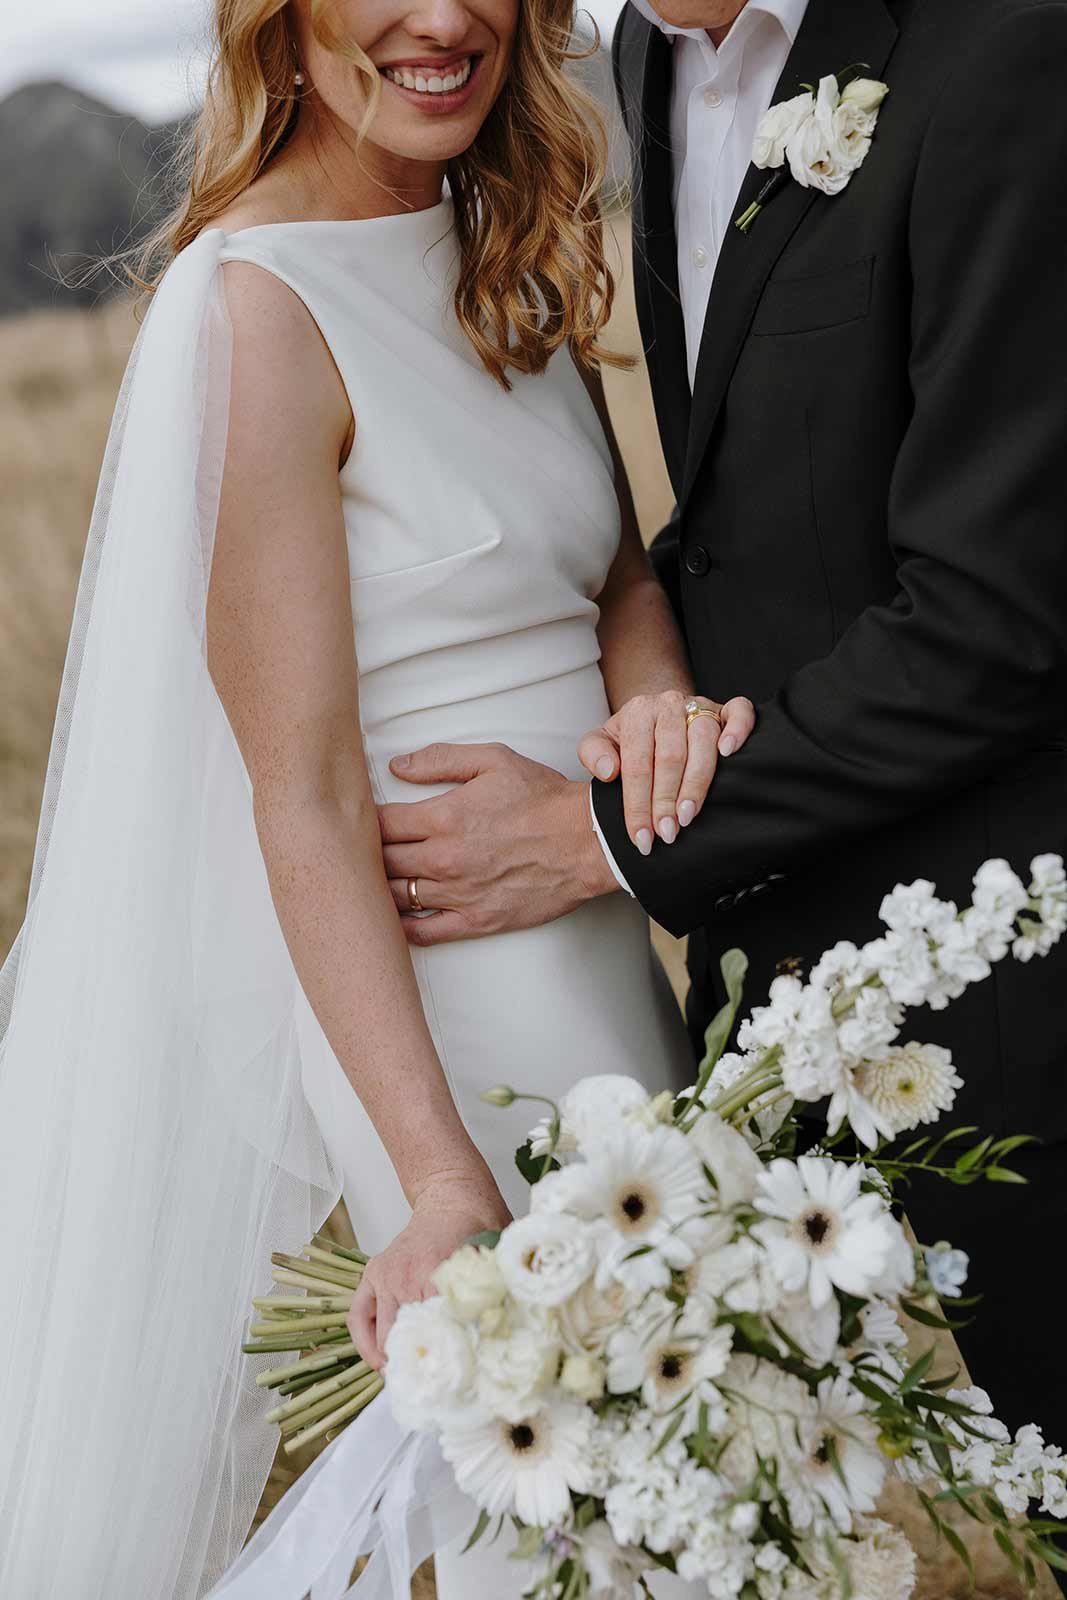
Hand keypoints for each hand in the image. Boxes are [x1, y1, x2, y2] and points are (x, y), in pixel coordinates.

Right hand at [347, 1171, 510, 1369]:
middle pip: (407, 1338)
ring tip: (412, 1381)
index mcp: (436, 1272)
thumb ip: (500, 1293)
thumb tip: (509, 1337)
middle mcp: (405, 1276)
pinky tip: (380, 1363)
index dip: (450, 1361)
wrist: (452, 1194)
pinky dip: (365, 1344)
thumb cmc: (480, 1225)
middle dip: (421, 1367)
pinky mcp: (374, 1274)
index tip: (463, 1384)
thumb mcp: (498, 1259)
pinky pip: (358, 1317)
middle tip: (439, 1392)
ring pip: (381, 1334)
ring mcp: (385, 1276)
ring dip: (394, 1360)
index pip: (438, 1332)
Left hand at [378, 743, 619, 944]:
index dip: (364, 821)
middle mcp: (444, 858)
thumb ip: (441, 760)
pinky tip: (393, 918)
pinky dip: (402, 928)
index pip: (380, 824)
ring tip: (373, 880)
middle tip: (361, 850)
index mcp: (444, 817)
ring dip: (380, 888)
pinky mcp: (476, 921)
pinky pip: (424, 932)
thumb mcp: (494, 760)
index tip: (361, 819)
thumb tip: (396, 766)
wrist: (587, 842)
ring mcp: (459, 894)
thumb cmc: (542, 798)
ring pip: (396, 896)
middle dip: (366, 854)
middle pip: (380, 862)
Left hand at [578, 690, 754, 854]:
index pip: (637, 763)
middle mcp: (669, 705)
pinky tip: (729, 754)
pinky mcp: (725, 709)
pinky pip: (739, 711)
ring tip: (688, 815)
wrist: (656, 714)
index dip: (638, 803)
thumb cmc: (631, 738)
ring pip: (703, 741)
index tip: (641, 836)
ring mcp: (700, 705)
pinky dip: (738, 730)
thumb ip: (594, 753)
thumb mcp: (602, 742)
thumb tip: (609, 771)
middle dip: (666, 800)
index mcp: (638, 712)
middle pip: (670, 756)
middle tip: (666, 833)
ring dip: (696, 782)